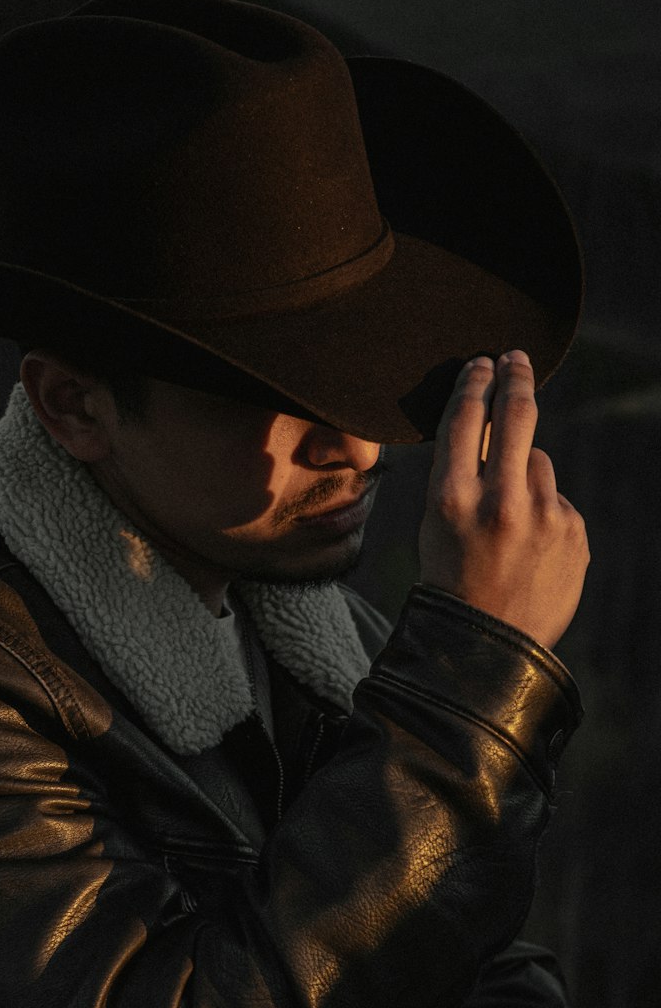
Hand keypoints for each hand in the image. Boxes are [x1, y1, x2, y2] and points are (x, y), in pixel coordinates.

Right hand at [418, 350, 588, 650]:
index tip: (483, 363)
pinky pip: (557, 501)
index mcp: (452, 498)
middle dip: (516, 378)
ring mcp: (544, 517)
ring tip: (506, 522)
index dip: (475, 382)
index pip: (467, 418)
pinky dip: (544, 513)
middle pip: (517, 415)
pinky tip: (526, 549)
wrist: (487, 648)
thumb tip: (487, 424)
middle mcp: (501, 502)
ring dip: (525, 475)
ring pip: (539, 463)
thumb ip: (458, 475)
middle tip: (516, 359)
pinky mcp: (573, 533)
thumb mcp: (434, 526)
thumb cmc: (450, 583)